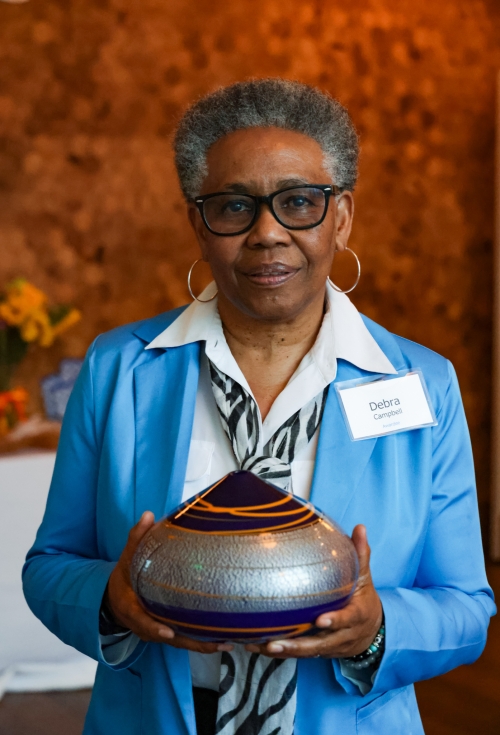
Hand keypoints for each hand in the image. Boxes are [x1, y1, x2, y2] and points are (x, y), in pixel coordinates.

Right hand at [105, 511, 232, 653]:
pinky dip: (201, 641)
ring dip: (201, 645)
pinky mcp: (167, 632)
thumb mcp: (126, 557)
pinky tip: (222, 640)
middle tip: (214, 643)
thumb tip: (148, 514)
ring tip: (225, 644)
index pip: (142, 621)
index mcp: (132, 608)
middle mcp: (145, 625)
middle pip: (168, 638)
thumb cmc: (124, 576)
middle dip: (191, 643)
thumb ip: (136, 537)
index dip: (154, 628)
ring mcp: (156, 631)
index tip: (168, 632)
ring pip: (179, 642)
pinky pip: (183, 639)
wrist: (114, 598)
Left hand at [245, 524, 381, 658]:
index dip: (335, 621)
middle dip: (297, 646)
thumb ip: (361, 554)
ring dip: (283, 651)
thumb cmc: (363, 598)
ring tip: (261, 646)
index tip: (321, 620)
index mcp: (355, 615)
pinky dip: (279, 652)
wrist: (372, 630)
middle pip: (320, 643)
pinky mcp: (318, 651)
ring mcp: (329, 645)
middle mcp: (342, 635)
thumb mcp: (365, 578)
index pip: (347, 618)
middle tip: (276, 643)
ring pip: (306, 652)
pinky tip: (256, 647)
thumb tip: (360, 527)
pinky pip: (298, 654)